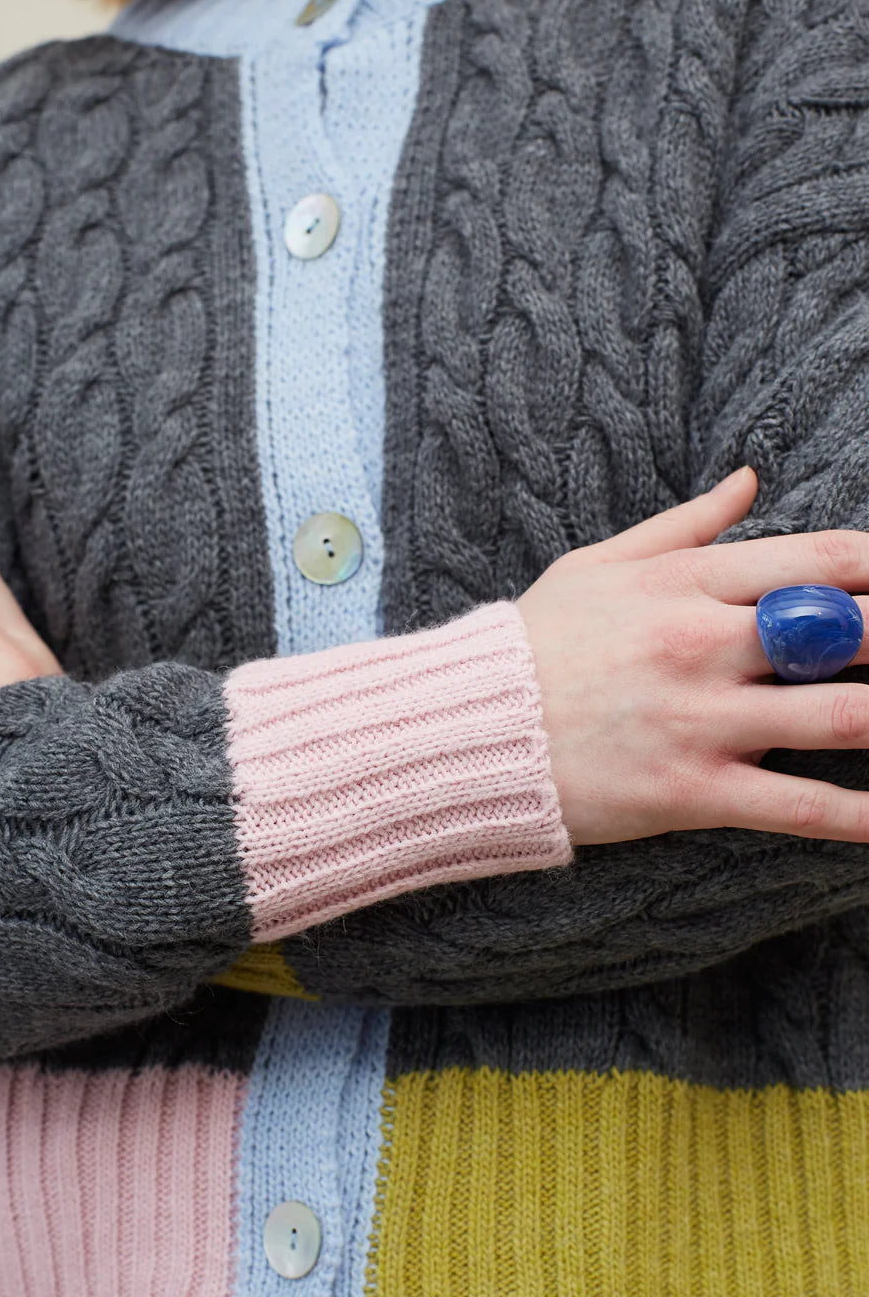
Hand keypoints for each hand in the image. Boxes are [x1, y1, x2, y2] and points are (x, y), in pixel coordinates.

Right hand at [515, 465, 868, 846]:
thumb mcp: (600, 564)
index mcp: (687, 583)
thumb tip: (751, 480)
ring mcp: (702, 720)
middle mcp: (705, 644)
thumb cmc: (534, 643)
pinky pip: (796, 807)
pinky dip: (858, 817)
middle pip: (850, 632)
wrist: (467, 730)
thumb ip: (687, 525)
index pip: (823, 560)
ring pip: (840, 717)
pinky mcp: (691, 791)